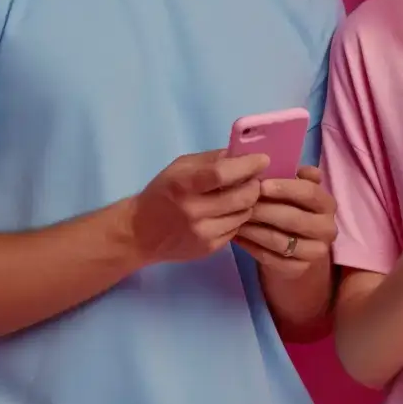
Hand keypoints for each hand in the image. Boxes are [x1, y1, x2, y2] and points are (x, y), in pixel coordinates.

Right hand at [126, 150, 269, 265]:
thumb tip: (242, 155)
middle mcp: (194, 211)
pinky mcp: (209, 248)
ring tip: (239, 195)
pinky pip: (236, 230)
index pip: (222, 174)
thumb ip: (211, 160)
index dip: (247, 166)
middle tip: (253, 179)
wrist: (140, 233)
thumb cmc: (162, 192)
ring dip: (248, 203)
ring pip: (244, 214)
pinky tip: (227, 213)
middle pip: (242, 197)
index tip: (262, 160)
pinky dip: (237, 218)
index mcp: (184, 185)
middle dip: (254, 185)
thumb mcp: (179, 168)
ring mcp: (203, 233)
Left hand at [236, 165, 337, 279]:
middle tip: (239, 203)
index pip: (309, 193)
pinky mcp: (299, 269)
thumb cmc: (291, 209)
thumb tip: (301, 169)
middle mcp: (327, 229)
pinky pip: (270, 258)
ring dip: (253, 229)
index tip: (260, 185)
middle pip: (293, 218)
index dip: (284, 188)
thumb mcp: (295, 190)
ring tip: (234, 218)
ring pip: (279, 240)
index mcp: (327, 205)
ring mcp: (315, 252)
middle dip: (264, 210)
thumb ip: (297, 176)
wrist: (294, 248)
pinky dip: (251, 246)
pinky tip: (236, 237)